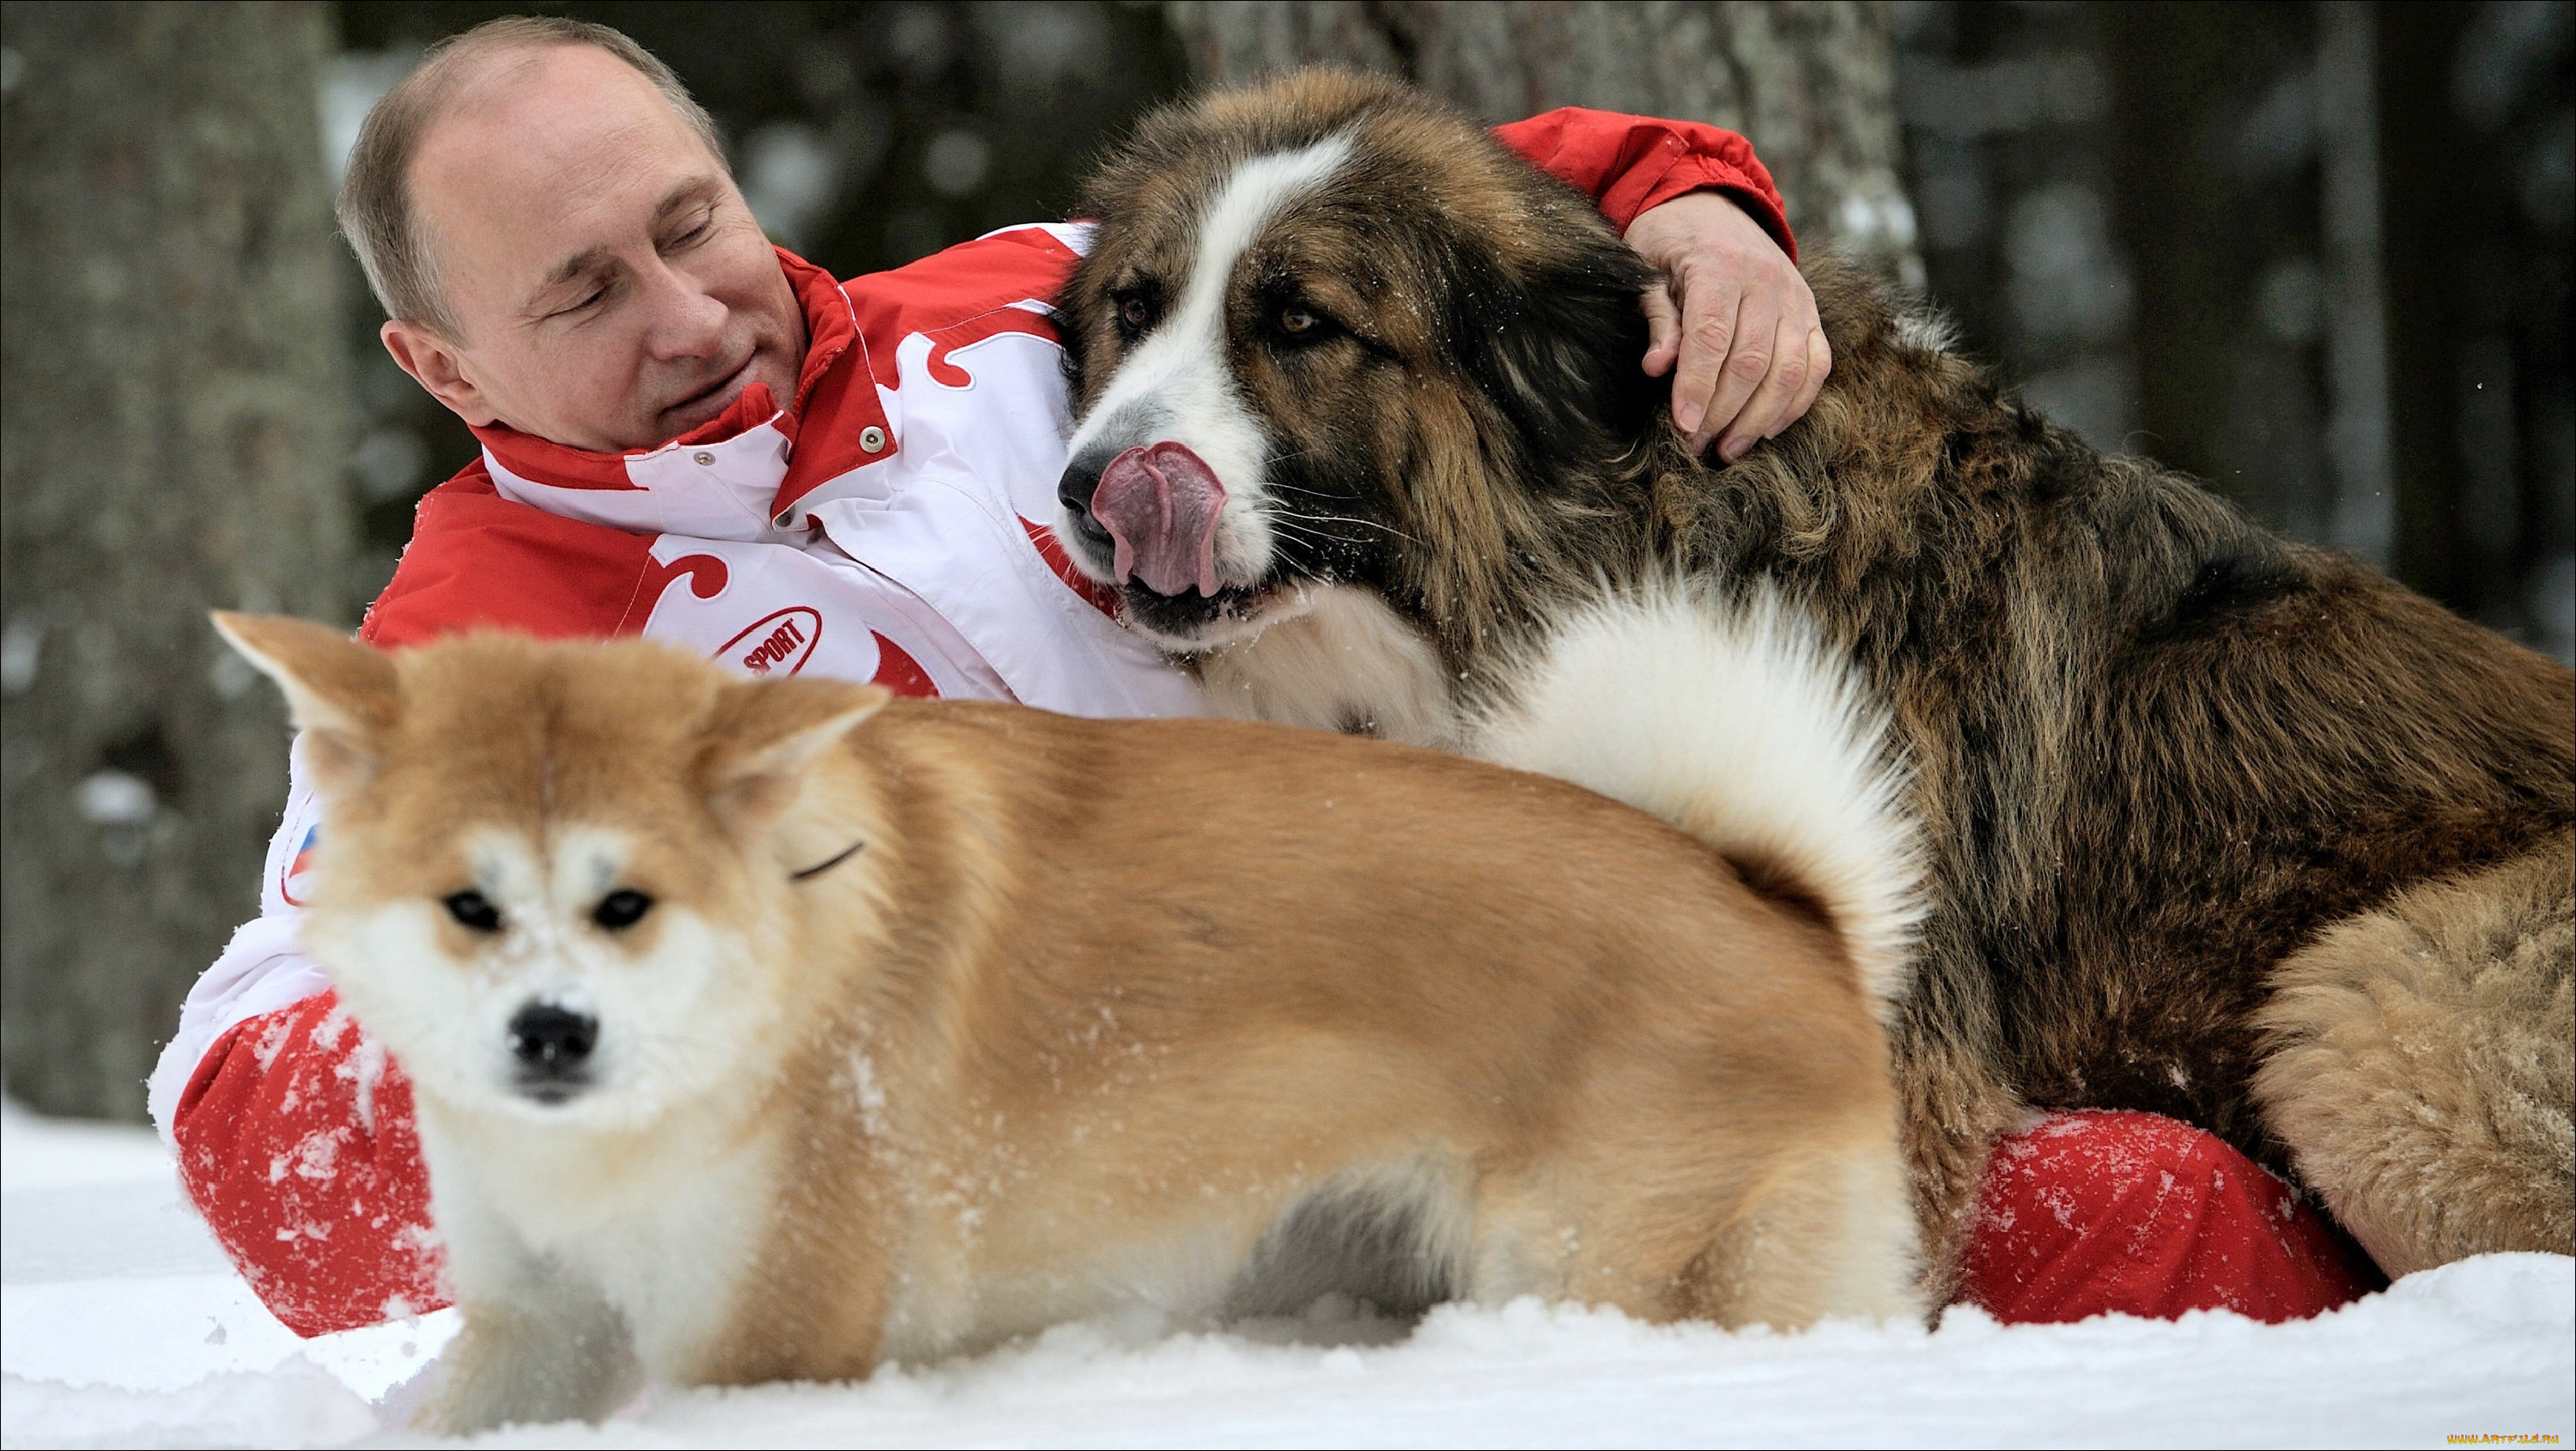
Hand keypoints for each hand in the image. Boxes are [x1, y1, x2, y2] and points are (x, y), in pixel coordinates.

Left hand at [1625, 191, 1829, 460]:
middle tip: (1695, 446)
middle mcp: (1766, 281)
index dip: (1698, 385)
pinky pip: (1816, 365)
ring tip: (1727, 449)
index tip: (1683, 425)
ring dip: (1758, 419)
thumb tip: (1658, 368)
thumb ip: (1658, 317)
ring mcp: (1795, 297)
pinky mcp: (1810, 312)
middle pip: (1752, 361)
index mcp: (1720, 265)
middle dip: (1722, 412)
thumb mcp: (1647, 268)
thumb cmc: (1669, 241)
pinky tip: (1765, 430)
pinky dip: (1796, 403)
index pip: (1713, 335)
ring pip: (1789, 370)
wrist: (1711, 204)